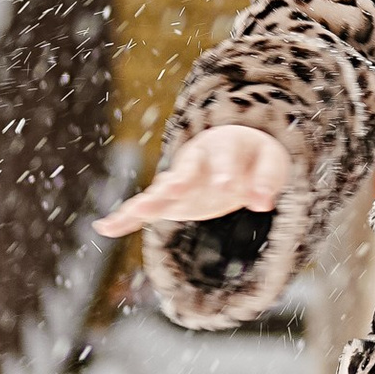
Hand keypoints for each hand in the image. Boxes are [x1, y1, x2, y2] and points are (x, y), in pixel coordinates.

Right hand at [97, 123, 296, 238]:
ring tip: (137, 211)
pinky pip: (143, 209)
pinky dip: (124, 218)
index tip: (228, 186)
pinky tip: (104, 228)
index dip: (225, 170)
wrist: (234, 151)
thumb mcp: (270, 161)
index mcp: (223, 146)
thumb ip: (266, 179)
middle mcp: (195, 161)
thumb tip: (262, 203)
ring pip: (160, 191)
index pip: (224, 157)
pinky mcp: (168, 200)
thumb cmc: (254, 156)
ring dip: (149, 201)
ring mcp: (178, 181)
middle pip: (185, 170)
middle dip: (179, 181)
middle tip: (173, 189)